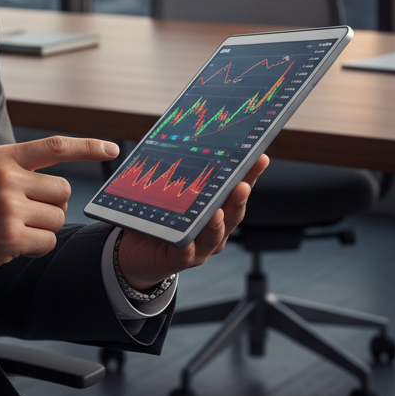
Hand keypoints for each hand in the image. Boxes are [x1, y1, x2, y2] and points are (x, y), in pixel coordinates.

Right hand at [0, 136, 119, 283]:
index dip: (88, 146)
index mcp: (1, 157)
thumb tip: (54, 176)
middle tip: (26, 214)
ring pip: (56, 219)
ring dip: (42, 230)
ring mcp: (8, 207)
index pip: (54, 146)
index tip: (112, 149)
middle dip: (51, 207)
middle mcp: (7, 177)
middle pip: (62, 191)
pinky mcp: (9, 237)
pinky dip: (34, 249)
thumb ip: (14, 168)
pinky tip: (9, 245)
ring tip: (12, 229)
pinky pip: (46, 243)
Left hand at [117, 154, 269, 290]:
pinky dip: (188, 245)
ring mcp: (199, 246)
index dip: (249, 176)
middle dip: (238, 199)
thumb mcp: (165, 189)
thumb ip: (175, 169)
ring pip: (214, 235)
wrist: (134, 250)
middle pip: (231, 213)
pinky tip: (187, 240)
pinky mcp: (179, 258)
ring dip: (217, 224)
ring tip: (217, 212)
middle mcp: (213, 229)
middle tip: (242, 185)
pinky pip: (186, 253)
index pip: (235, 190)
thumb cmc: (155, 216)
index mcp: (215, 209)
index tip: (260, 157)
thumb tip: (178, 137)